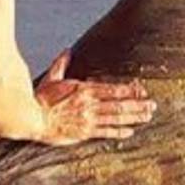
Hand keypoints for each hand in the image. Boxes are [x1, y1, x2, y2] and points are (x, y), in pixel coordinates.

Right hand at [33, 50, 155, 146]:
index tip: (143, 90)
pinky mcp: (84, 132)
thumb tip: (67, 51)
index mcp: (84, 90)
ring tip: (147, 116)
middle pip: (119, 104)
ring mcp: (88, 119)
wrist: (32, 119)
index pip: (113, 89)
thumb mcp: (51, 79)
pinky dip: (119, 132)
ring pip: (116, 118)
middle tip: (153, 105)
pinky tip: (130, 131)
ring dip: (134, 117)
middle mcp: (90, 104)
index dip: (130, 90)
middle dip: (138, 104)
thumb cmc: (40, 99)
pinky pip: (105, 132)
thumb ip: (61, 65)